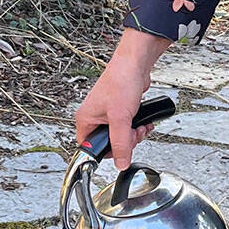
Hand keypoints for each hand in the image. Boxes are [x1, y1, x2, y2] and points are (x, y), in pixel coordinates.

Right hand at [75, 29, 171, 169]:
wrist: (135, 65)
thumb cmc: (121, 82)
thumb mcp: (121, 118)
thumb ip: (121, 144)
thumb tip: (120, 163)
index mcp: (85, 119)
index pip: (89, 148)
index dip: (105, 152)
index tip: (119, 150)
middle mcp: (94, 117)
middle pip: (108, 144)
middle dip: (125, 142)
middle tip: (132, 134)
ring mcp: (107, 114)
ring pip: (120, 137)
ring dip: (133, 135)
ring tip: (139, 127)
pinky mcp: (119, 111)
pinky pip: (127, 127)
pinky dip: (136, 128)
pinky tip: (143, 122)